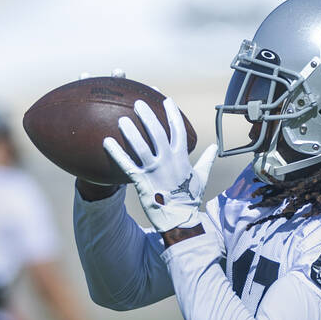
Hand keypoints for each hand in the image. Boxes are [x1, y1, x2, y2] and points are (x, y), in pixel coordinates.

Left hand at [103, 98, 216, 232]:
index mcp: (181, 157)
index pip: (178, 128)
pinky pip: (126, 164)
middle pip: (156, 132)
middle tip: (137, 103)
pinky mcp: (141, 181)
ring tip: (121, 120)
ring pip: (140, 146)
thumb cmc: (189, 199)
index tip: (165, 99)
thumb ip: (207, 160)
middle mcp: (167, 160)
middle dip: (147, 115)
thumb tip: (215, 147)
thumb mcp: (201, 177)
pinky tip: (106, 142)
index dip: (172, 112)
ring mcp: (154, 170)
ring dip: (130, 131)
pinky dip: (116, 153)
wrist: (179, 220)